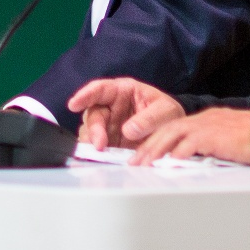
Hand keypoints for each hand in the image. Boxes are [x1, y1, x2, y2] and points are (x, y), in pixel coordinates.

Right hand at [66, 77, 181, 148]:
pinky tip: (102, 159)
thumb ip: (149, 118)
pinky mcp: (110, 143)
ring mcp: (108, 126)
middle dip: (93, 130)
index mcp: (122, 91)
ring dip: (93, 143)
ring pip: (90, 133)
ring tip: (101, 153)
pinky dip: (97, 155)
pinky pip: (97, 148)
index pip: (100, 89)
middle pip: (93, 115)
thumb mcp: (166, 111)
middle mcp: (110, 108)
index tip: (74, 104)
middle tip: (99, 144)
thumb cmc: (169, 114)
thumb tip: (128, 130)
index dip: (85, 95)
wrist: (175, 133)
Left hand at [132, 106, 249, 164]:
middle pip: (167, 129)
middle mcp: (203, 119)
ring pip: (172, 134)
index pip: (174, 127)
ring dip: (156, 150)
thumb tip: (197, 160)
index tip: (145, 154)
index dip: (157, 141)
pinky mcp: (214, 135)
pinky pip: (189, 144)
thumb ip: (211, 146)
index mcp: (206, 119)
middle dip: (149, 146)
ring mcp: (208, 125)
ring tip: (145, 164)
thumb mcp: (228, 139)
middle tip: (136, 162)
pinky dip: (176, 154)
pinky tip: (167, 164)